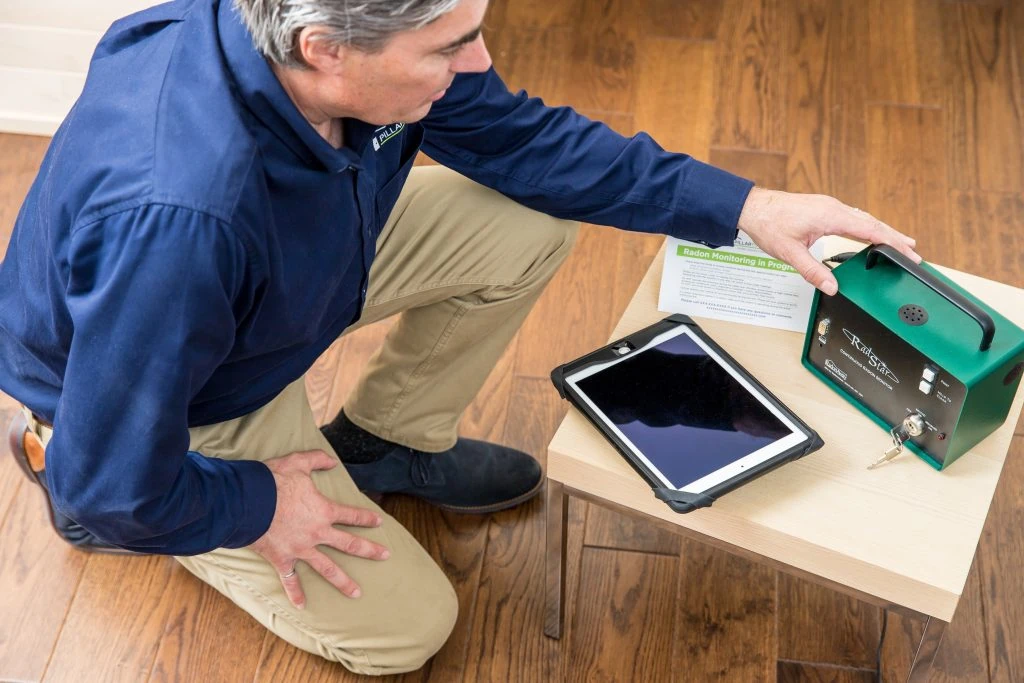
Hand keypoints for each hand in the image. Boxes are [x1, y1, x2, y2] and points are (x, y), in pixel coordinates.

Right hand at [249, 449, 389, 608]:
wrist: (247, 501)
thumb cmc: (273, 481)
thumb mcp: (297, 462)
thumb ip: (317, 460)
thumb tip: (331, 461)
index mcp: (323, 511)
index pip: (351, 515)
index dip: (366, 518)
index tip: (379, 523)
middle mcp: (317, 533)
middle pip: (349, 544)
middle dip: (369, 551)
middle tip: (385, 556)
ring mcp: (301, 549)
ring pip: (327, 568)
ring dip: (343, 581)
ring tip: (356, 593)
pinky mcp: (282, 559)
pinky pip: (290, 580)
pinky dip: (295, 593)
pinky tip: (301, 606)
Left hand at [736, 188, 920, 294]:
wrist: (754, 207)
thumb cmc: (769, 224)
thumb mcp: (790, 254)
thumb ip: (813, 272)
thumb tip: (831, 287)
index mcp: (830, 216)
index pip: (870, 230)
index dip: (891, 242)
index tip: (909, 251)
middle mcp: (833, 208)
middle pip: (872, 223)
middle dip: (894, 237)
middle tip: (914, 251)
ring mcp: (829, 206)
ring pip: (863, 219)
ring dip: (881, 231)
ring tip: (899, 244)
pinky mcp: (823, 208)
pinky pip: (852, 217)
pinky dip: (866, 226)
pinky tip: (870, 234)